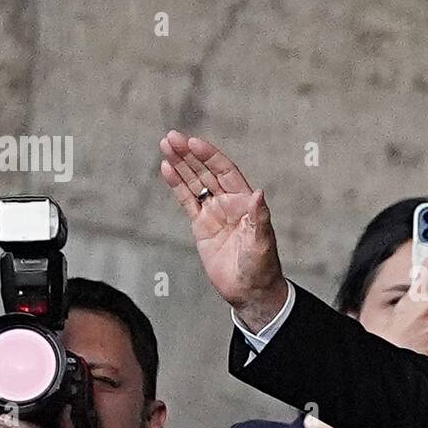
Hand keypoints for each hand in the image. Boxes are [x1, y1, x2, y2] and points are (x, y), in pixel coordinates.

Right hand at [159, 130, 287, 329]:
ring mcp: (214, 212)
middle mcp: (228, 202)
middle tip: (171, 137)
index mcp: (244, 202)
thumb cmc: (261, 266)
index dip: (210, 156)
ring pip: (194, 183)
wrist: (249, 290)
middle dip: (189, 154)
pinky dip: (177, 185)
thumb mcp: (261, 242)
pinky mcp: (201, 226)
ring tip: (165, 145)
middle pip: (206, 171)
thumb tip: (259, 194)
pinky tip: (167, 169)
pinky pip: (187, 201)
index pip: (225, 171)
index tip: (194, 143)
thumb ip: (259, 218)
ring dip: (180, 164)